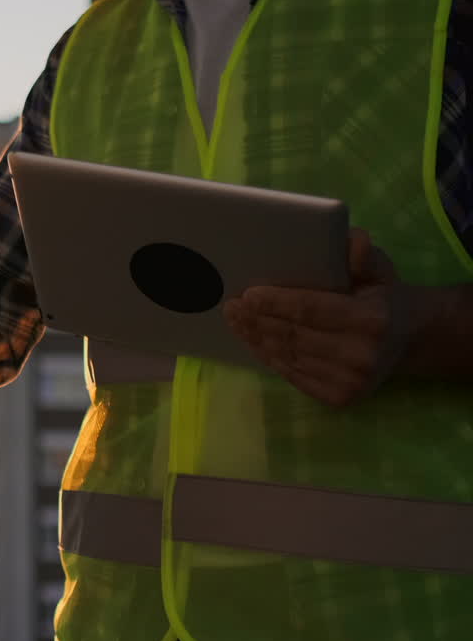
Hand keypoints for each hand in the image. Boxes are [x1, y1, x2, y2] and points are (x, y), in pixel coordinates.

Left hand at [224, 228, 420, 406]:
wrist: (409, 338)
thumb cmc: (383, 296)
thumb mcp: (380, 269)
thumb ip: (364, 255)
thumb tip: (352, 242)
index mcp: (370, 319)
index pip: (310, 310)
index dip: (275, 303)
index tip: (247, 295)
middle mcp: (360, 354)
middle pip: (293, 335)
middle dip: (257, 321)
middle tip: (231, 307)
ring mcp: (350, 381)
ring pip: (288, 356)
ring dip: (256, 339)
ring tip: (235, 322)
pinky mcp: (340, 398)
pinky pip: (293, 375)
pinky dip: (269, 357)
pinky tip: (253, 341)